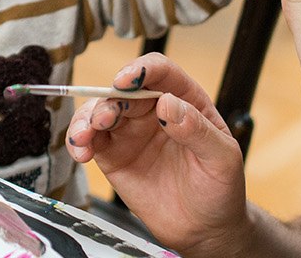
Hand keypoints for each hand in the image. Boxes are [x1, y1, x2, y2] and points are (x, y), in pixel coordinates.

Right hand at [65, 53, 250, 253]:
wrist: (205, 229)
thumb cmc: (220, 189)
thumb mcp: (222, 159)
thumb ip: (197, 131)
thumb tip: (168, 104)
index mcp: (186, 101)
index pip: (161, 73)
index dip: (142, 70)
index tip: (127, 80)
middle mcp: (154, 111)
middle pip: (124, 90)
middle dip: (109, 99)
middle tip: (105, 118)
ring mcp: (132, 133)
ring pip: (101, 111)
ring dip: (87, 118)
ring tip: (86, 135)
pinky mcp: (113, 156)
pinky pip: (91, 140)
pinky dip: (79, 141)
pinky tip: (81, 151)